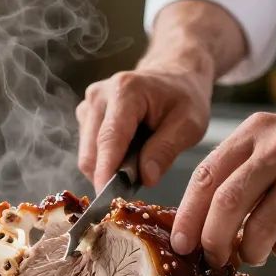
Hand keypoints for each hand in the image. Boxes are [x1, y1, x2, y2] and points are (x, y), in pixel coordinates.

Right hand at [76, 65, 213, 190]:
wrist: (174, 76)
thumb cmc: (185, 98)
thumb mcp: (190, 124)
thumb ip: (166, 149)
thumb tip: (146, 178)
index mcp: (126, 91)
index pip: (109, 139)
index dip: (106, 172)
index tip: (108, 199)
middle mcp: (99, 95)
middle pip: (91, 151)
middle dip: (109, 175)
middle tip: (138, 183)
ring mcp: (88, 104)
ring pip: (87, 154)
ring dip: (108, 168)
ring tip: (138, 161)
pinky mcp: (85, 115)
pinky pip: (88, 150)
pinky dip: (105, 161)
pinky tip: (128, 154)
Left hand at [170, 110, 275, 267]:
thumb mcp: (274, 141)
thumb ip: (239, 171)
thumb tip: (199, 222)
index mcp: (255, 131)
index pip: (206, 176)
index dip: (188, 216)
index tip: (181, 243)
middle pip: (226, 204)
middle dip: (213, 241)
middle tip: (213, 258)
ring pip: (259, 229)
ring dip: (251, 251)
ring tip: (255, 251)